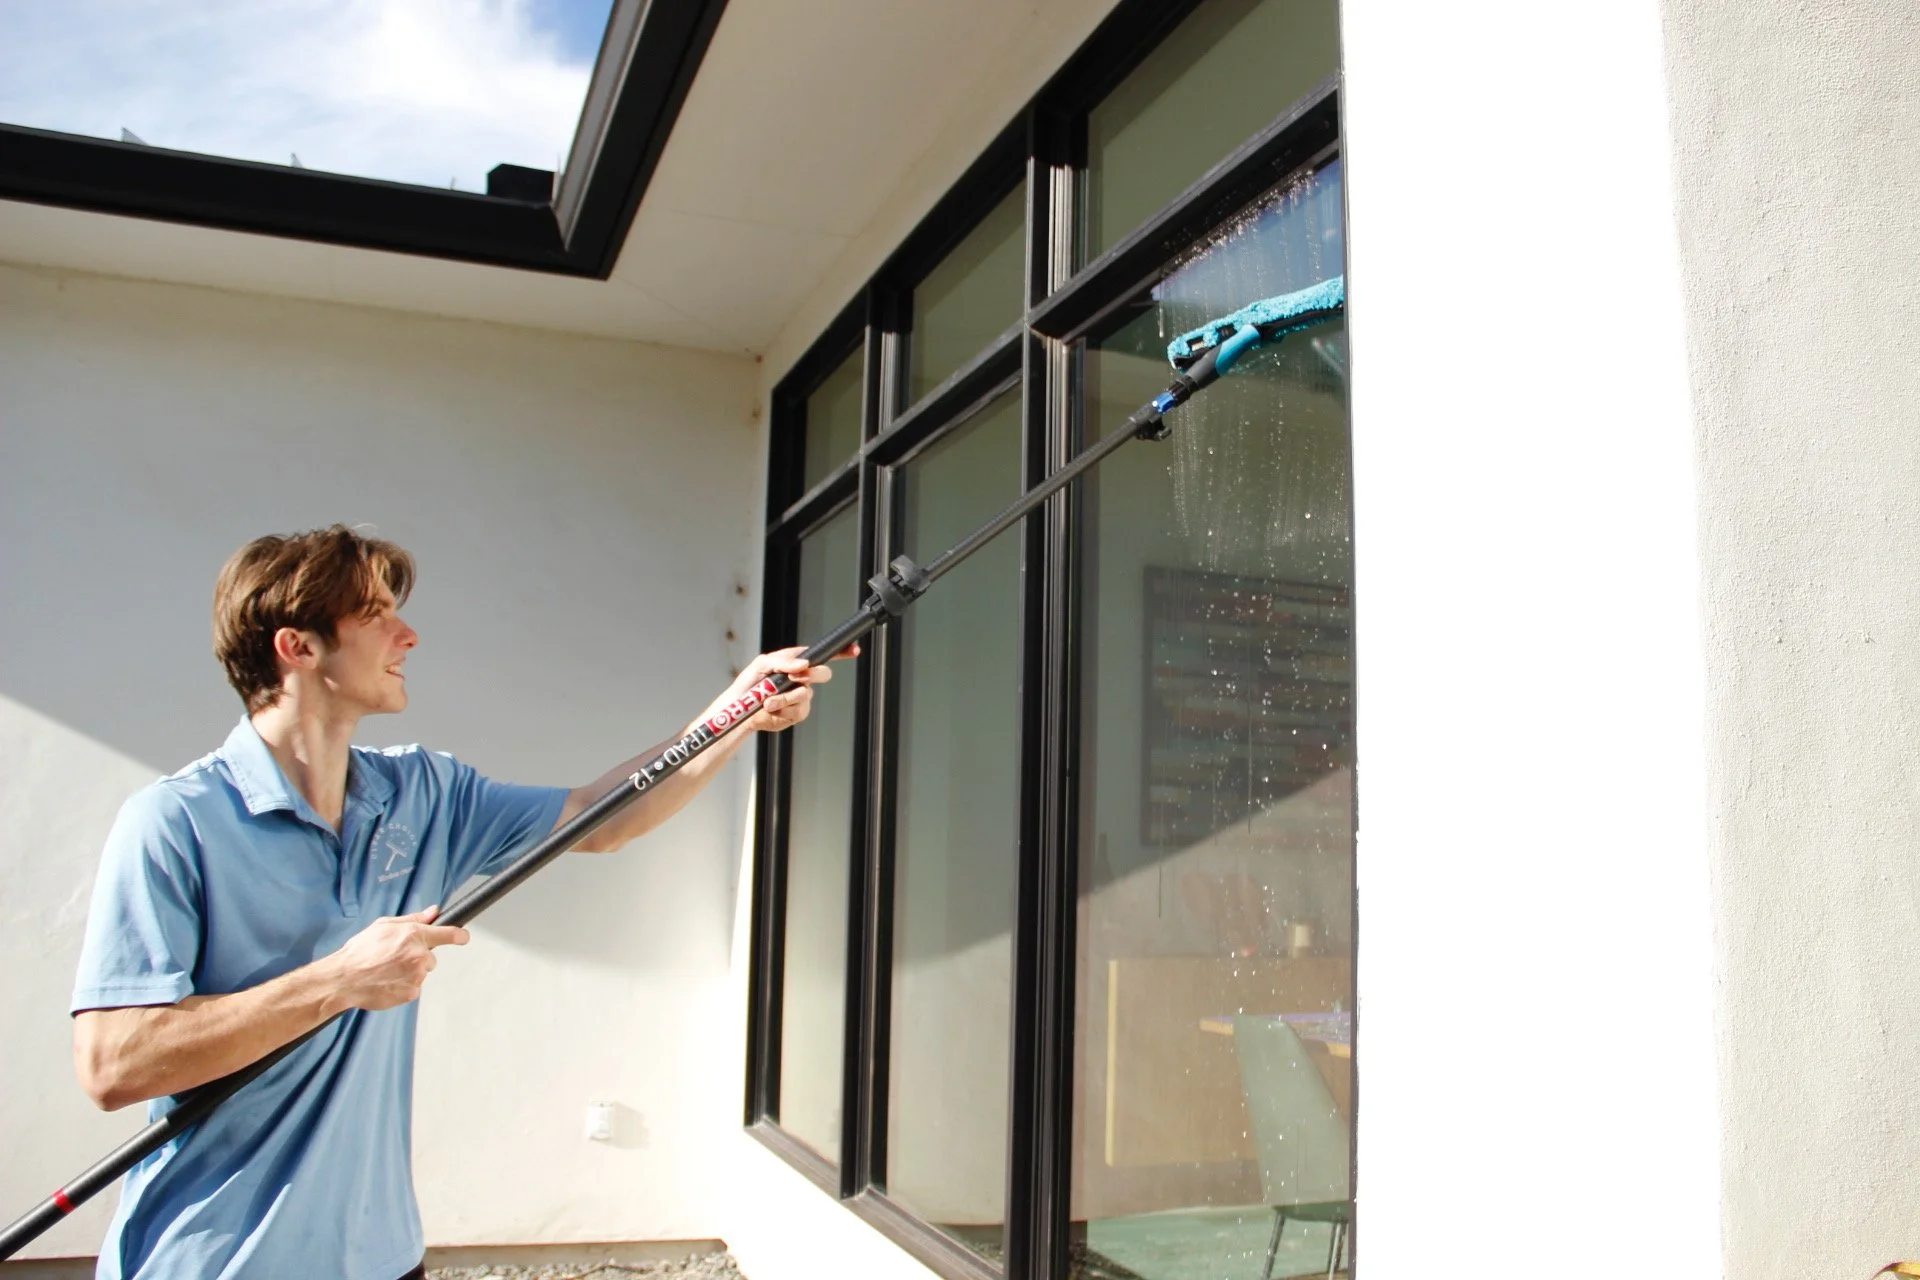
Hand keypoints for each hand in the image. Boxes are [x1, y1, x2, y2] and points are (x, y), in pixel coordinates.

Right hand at [326, 906, 468, 1011]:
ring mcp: (417, 976)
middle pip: (431, 957)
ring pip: (421, 973)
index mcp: (414, 935)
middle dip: (418, 957)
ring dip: (409, 972)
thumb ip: (413, 919)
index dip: (459, 935)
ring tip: (386, 970)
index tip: (463, 937)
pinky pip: (413, 987)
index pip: (448, 933)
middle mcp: (419, 955)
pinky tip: (387, 981)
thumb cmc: (360, 952)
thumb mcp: (384, 925)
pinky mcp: (411, 993)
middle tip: (394, 958)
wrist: (344, 978)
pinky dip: (403, 986)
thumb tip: (433, 912)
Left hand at [712, 644, 857, 733]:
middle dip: (811, 675)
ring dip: (784, 698)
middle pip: (823, 673)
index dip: (841, 651)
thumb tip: (804, 664)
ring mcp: (801, 696)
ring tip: (767, 701)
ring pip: (806, 694)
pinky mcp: (796, 713)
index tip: (854, 650)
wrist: (739, 710)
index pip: (822, 655)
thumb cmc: (749, 683)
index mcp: (795, 662)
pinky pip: (798, 711)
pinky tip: (770, 709)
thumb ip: (783, 661)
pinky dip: (782, 710)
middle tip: (794, 678)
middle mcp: (802, 678)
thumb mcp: (762, 664)